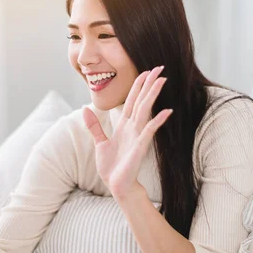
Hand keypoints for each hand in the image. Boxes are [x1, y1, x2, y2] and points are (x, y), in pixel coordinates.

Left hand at [82, 66, 172, 199]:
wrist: (116, 185)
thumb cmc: (111, 166)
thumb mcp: (100, 142)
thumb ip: (94, 126)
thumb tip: (85, 109)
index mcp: (125, 125)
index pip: (132, 100)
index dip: (138, 85)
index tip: (145, 71)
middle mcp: (133, 127)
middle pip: (142, 100)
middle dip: (149, 84)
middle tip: (160, 67)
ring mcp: (138, 136)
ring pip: (146, 110)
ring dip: (153, 95)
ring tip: (162, 80)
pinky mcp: (140, 147)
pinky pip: (149, 131)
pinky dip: (157, 121)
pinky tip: (167, 111)